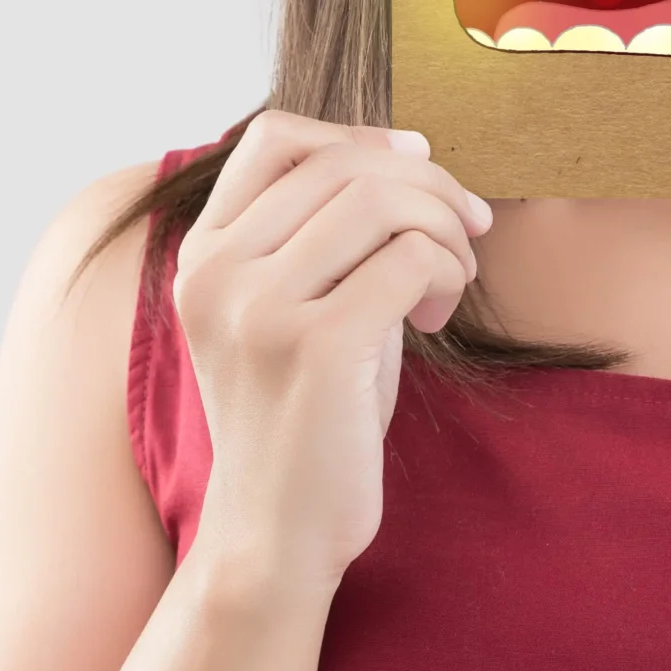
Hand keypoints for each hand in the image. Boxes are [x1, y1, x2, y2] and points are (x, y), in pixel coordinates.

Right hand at [171, 109, 489, 593]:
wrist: (275, 536)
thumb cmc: (303, 417)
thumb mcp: (291, 307)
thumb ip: (322, 232)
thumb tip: (407, 150)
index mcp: (202, 256)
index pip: (272, 137)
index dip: (358, 134)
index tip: (417, 162)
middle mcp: (216, 273)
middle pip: (342, 163)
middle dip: (427, 183)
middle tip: (468, 228)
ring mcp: (257, 309)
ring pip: (381, 201)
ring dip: (443, 228)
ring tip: (451, 279)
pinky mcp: (314, 348)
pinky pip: (410, 259)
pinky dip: (445, 274)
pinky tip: (436, 319)